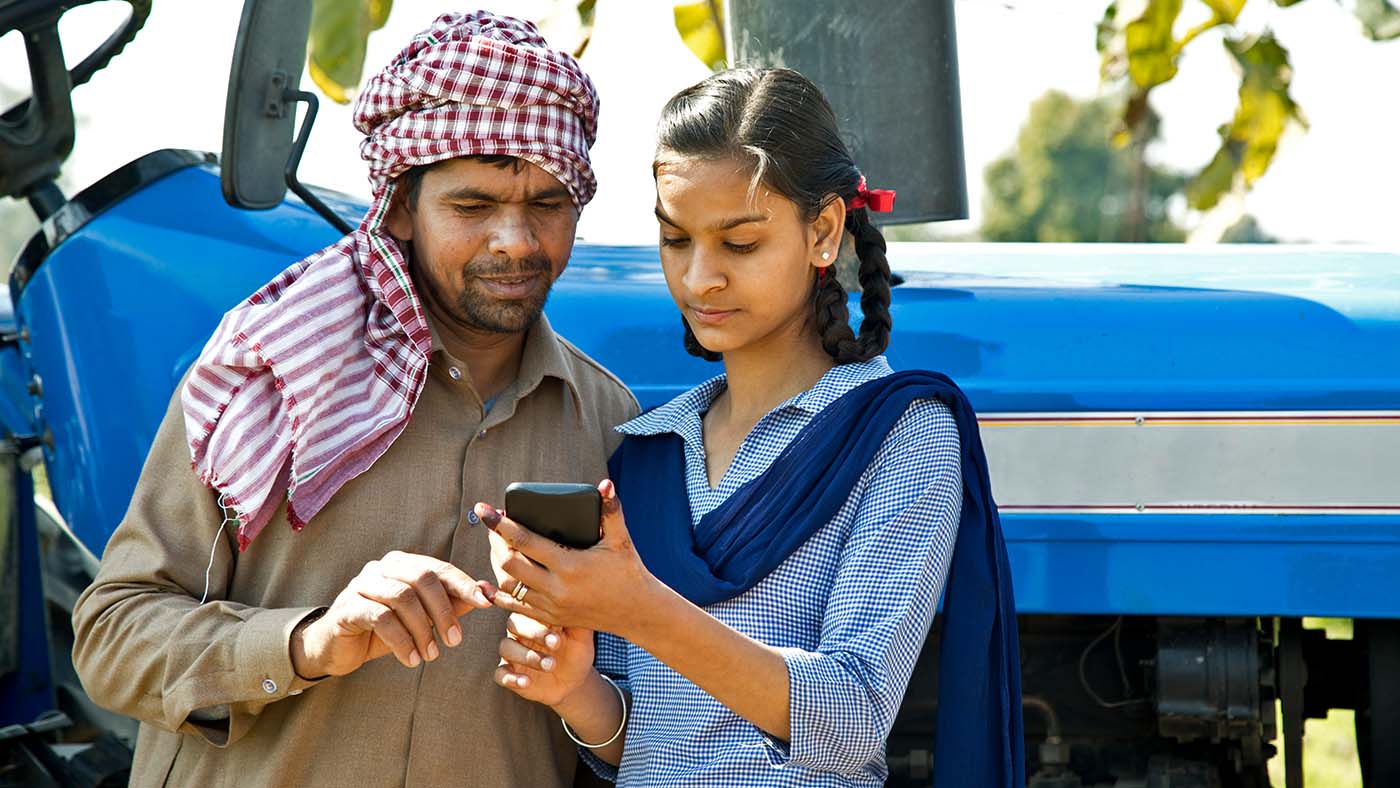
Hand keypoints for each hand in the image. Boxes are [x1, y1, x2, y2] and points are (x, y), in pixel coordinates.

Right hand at [291, 551, 496, 677]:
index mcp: (402, 564)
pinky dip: (401, 640)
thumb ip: (451, 603)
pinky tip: (411, 659)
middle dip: (444, 610)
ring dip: (422, 629)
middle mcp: (382, 568)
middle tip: (455, 640)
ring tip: (432, 655)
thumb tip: (487, 593)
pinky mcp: (347, 608)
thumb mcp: (420, 618)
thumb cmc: (383, 630)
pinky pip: (380, 618)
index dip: (464, 584)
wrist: (335, 648)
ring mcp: (361, 585)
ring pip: (402, 597)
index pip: (439, 568)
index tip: (486, 603)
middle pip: (422, 578)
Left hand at [477, 479, 658, 637]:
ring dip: (496, 564)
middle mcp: (556, 588)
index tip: (484, 509)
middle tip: (491, 524)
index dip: (500, 524)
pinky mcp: (550, 618)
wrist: (637, 612)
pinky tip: (487, 584)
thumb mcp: (621, 540)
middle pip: (509, 563)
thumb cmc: (629, 571)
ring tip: (496, 545)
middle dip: (495, 541)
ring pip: (508, 586)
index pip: (524, 541)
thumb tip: (604, 484)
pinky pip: (515, 608)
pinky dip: (499, 595)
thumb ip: (611, 511)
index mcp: (570, 565)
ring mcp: (551, 606)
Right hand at [495, 613, 594, 708]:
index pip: (529, 608)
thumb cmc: (576, 652)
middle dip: (533, 632)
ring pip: (506, 647)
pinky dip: (511, 678)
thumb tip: (580, 600)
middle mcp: (520, 633)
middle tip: (556, 644)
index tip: (560, 629)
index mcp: (536, 618)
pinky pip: (500, 674)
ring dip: (527, 656)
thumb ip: (577, 620)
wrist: (574, 682)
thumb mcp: (581, 637)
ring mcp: (513, 653)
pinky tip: (526, 681)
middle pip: (513, 624)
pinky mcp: (509, 674)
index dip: (542, 617)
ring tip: (550, 665)